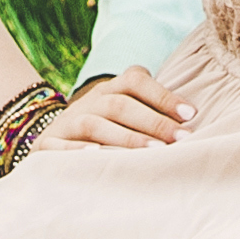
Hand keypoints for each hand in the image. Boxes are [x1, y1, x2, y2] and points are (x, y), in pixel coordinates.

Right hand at [33, 66, 190, 152]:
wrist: (50, 137)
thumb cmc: (104, 129)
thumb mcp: (122, 112)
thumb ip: (151, 110)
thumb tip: (193, 121)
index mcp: (109, 89)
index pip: (135, 80)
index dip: (163, 95)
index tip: (191, 115)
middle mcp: (89, 101)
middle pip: (119, 104)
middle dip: (152, 121)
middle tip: (180, 139)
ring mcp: (68, 122)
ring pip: (95, 124)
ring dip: (125, 138)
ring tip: (154, 152)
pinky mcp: (46, 145)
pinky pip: (60, 146)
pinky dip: (77, 151)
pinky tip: (98, 157)